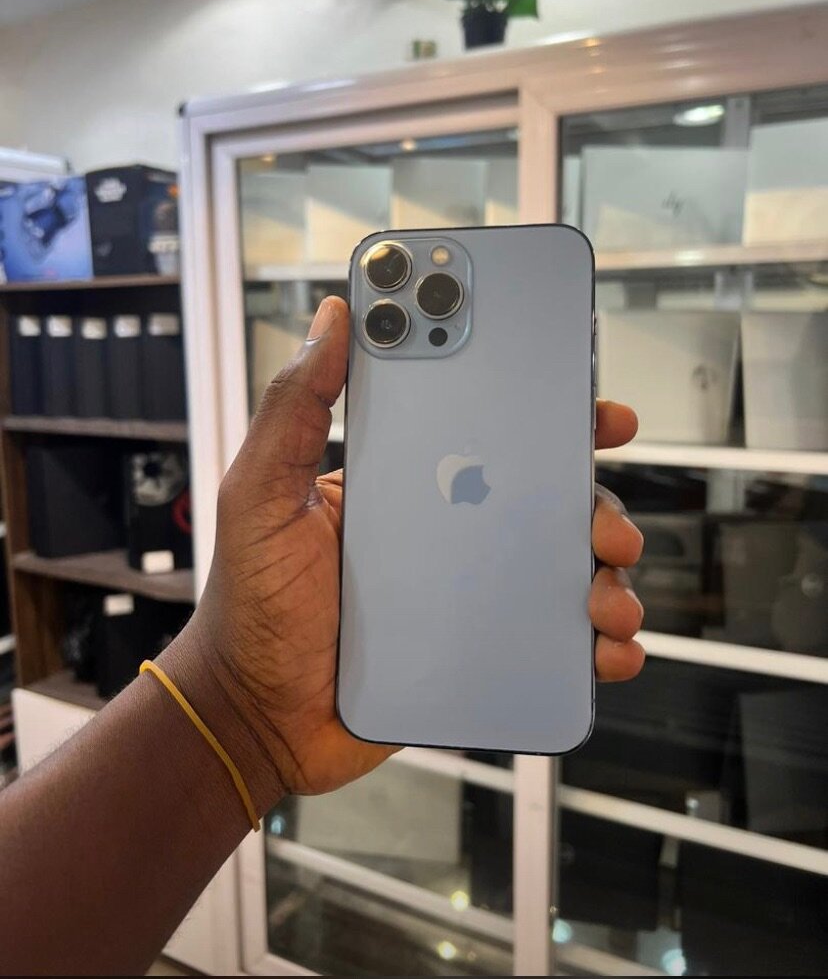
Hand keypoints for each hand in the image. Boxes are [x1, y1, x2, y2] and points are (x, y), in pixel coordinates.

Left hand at [163, 297, 644, 815]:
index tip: (584, 402)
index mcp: (407, 484)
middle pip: (543, 501)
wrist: (259, 716)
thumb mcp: (262, 495)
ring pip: (562, 568)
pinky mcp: (481, 653)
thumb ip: (293, 408)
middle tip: (604, 519)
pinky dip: (596, 644)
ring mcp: (469, 594)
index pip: (485, 430)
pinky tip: (605, 648)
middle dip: (593, 500)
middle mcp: (449, 533)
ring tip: (603, 591)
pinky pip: (555, 642)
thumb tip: (331, 318)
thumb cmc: (253, 606)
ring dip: (607, 572)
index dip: (544, 411)